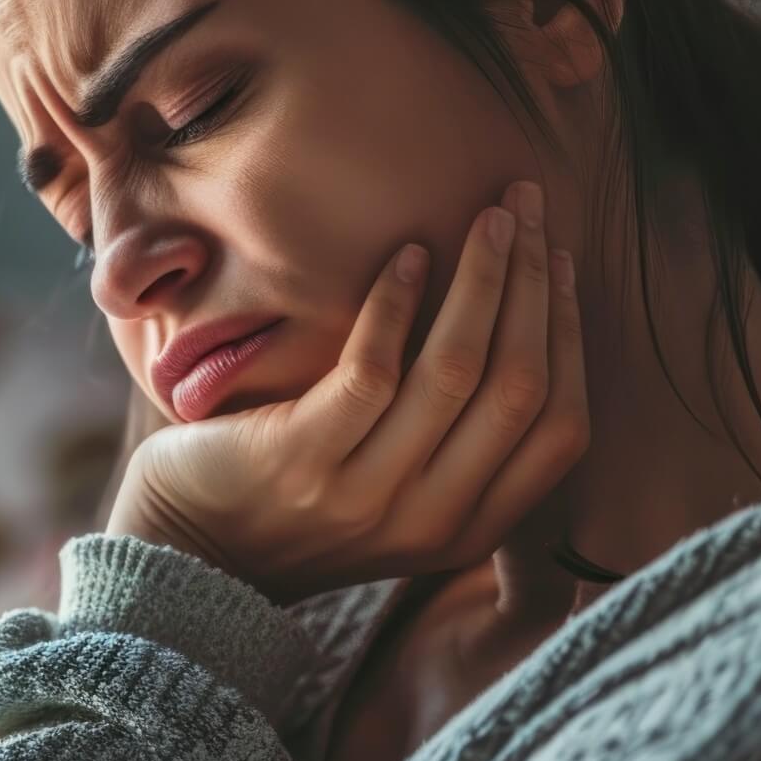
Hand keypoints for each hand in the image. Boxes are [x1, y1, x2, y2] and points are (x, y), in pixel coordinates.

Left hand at [106, 181, 589, 603]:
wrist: (193, 552)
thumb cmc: (301, 500)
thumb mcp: (402, 496)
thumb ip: (461, 446)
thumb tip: (524, 323)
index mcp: (470, 528)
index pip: (560, 426)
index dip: (567, 334)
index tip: (559, 260)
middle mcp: (430, 519)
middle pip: (518, 386)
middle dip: (533, 285)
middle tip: (526, 207)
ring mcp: (366, 493)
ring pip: (457, 370)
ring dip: (482, 279)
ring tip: (487, 216)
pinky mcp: (303, 460)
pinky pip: (372, 369)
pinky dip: (397, 304)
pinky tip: (406, 254)